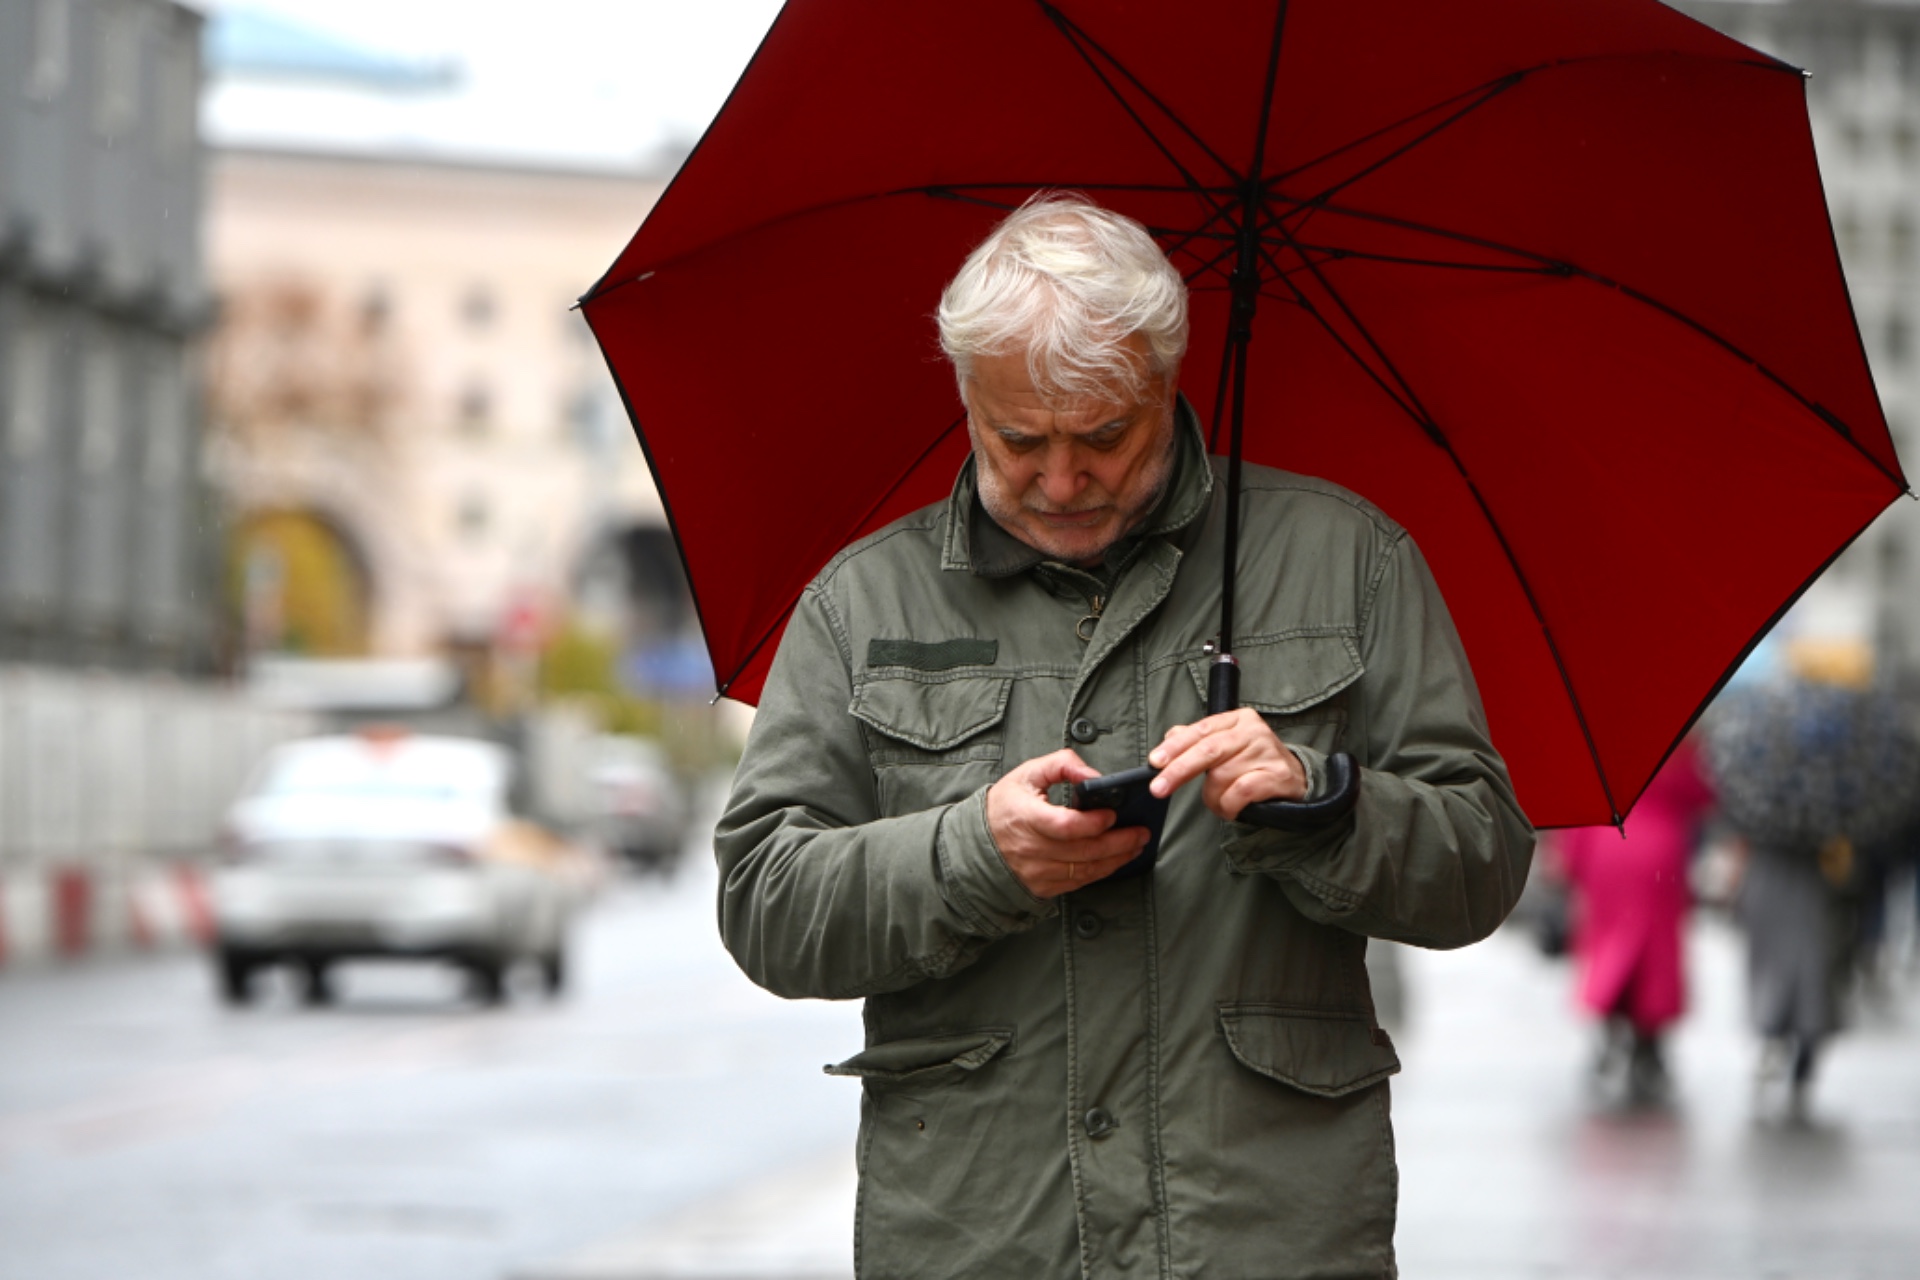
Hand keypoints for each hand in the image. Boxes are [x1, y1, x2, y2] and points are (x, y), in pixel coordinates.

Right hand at [986, 750, 1151, 898]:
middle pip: (1084, 851)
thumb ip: (1062, 765)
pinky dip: (1101, 872)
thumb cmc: (1005, 805)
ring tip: (1136, 845)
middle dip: (1119, 842)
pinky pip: (1079, 882)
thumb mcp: (1027, 774)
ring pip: (1086, 870)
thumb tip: (1092, 775)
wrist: (978, 843)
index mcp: (1026, 818)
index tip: (1113, 814)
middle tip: (1141, 832)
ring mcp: (1037, 872)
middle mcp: (1032, 849)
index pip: (1066, 826)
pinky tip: (1116, 860)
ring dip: (1116, 859)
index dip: (1094, 822)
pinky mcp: (1043, 887)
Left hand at [1147, 709, 1306, 820]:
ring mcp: (1267, 752)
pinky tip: (1231, 809)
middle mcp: (1254, 731)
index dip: (1175, 747)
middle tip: (1159, 788)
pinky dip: (1229, 805)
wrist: (1297, 781)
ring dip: (1213, 798)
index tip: (1155, 762)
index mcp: (1238, 719)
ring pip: (1221, 777)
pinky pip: (1240, 792)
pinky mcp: (1278, 775)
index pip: (1200, 730)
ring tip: (1220, 803)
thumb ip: (1197, 740)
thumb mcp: (1226, 746)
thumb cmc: (1252, 764)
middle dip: (1179, 771)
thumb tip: (1169, 737)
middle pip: (1208, 750)